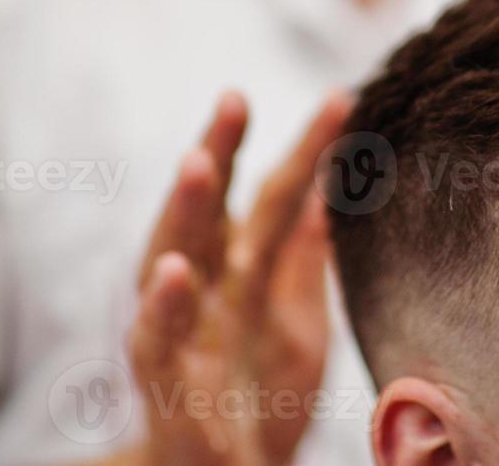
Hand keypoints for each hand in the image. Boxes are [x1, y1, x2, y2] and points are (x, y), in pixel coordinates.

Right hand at [127, 91, 351, 465]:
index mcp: (242, 272)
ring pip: (170, 259)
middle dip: (218, 151)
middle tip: (235, 97)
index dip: (304, 150)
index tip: (343, 98)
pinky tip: (172, 272)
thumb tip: (324, 193)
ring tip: (200, 160)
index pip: (274, 198)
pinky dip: (160, 309)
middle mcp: (205, 292)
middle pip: (209, 210)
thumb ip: (304, 265)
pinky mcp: (165, 385)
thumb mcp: (298, 329)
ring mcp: (180, 334)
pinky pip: (154, 343)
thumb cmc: (258, 401)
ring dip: (184, 212)